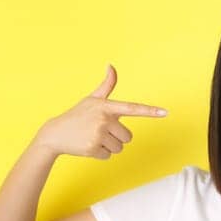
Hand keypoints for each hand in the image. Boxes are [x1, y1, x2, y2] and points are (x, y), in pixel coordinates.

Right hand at [30, 64, 166, 159]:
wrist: (55, 133)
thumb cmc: (77, 115)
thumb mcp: (92, 99)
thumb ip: (106, 85)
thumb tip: (111, 65)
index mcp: (106, 106)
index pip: (132, 108)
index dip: (150, 111)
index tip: (165, 113)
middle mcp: (104, 119)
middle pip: (128, 137)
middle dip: (117, 137)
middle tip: (100, 132)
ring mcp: (98, 134)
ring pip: (119, 148)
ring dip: (109, 147)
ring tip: (93, 138)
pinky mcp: (93, 148)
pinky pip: (108, 155)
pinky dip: (100, 154)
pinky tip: (88, 146)